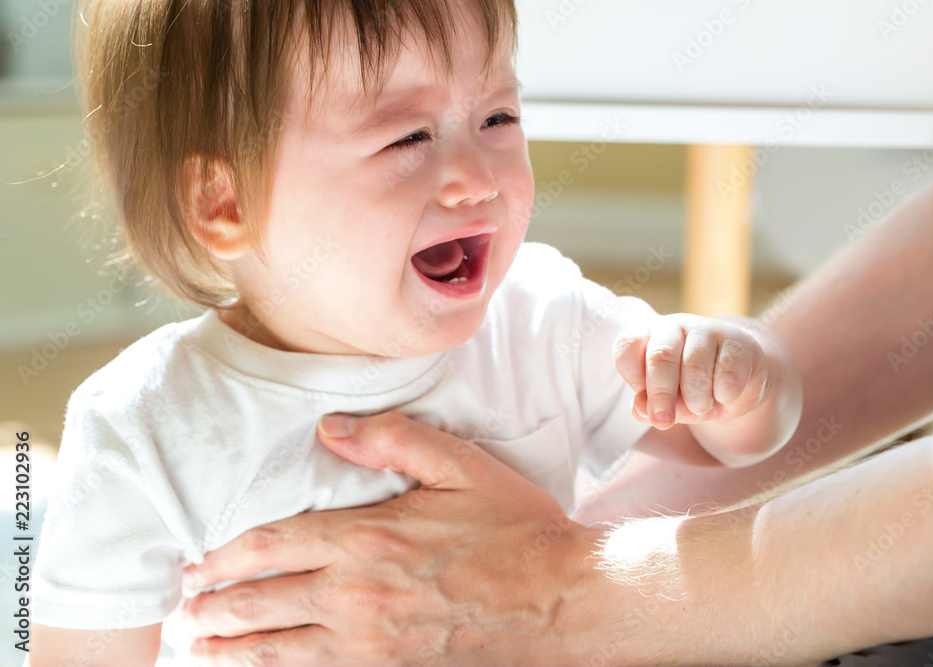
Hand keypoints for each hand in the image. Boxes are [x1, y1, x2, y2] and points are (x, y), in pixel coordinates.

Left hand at [180, 413, 606, 665]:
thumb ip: (392, 440)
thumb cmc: (514, 529)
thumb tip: (329, 428)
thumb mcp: (460, 466)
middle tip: (183, 612)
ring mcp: (372, 643)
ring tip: (200, 648)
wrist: (561, 600)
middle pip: (262, 604)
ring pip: (280, 650)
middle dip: (213, 608)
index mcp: (369, 539)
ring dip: (232, 649)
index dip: (224, 559)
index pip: (272, 548)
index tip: (194, 566)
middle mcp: (357, 595)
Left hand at [613, 314, 768, 430]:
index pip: (628, 344)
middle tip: (663, 421)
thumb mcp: (667, 402)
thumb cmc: (691, 391)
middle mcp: (674, 327)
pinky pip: (727, 375)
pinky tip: (725, 393)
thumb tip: (641, 408)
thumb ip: (648, 405)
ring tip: (701, 406)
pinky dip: (724, 395)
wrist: (737, 385)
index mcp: (648, 337)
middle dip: (661, 394)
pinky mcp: (737, 342)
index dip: (630, 371)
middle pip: (661, 355)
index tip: (639, 392)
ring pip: (695, 368)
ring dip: (697, 400)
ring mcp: (707, 330)